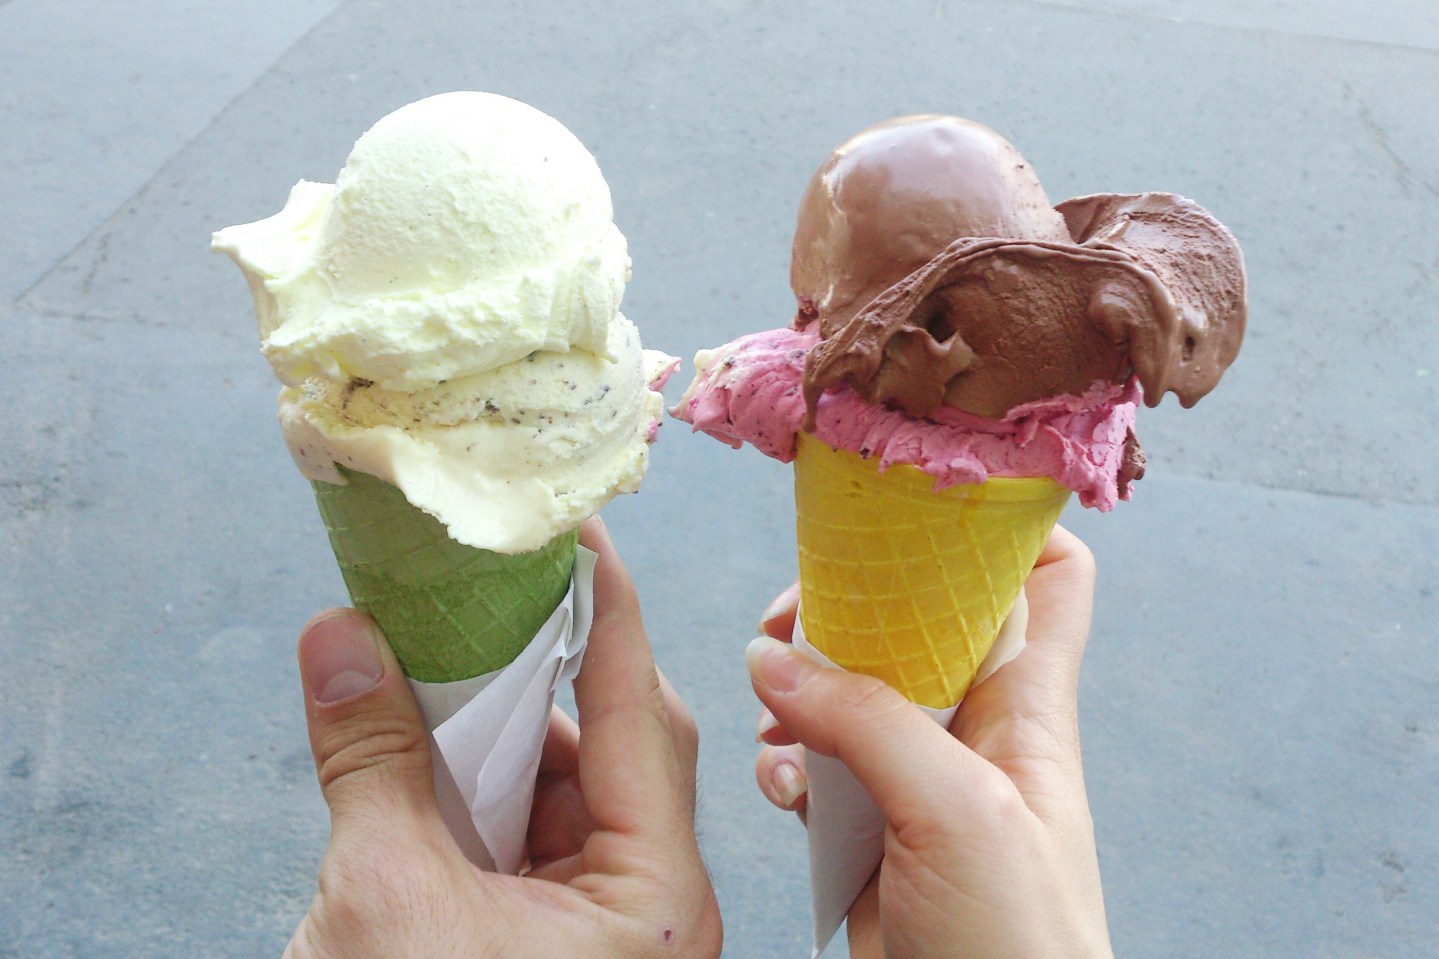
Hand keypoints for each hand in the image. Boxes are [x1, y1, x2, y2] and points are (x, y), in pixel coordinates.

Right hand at [285, 518, 721, 958]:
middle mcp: (651, 906)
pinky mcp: (556, 936)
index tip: (581, 532)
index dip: (607, 610)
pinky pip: (534, 830)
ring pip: (568, 784)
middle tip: (493, 588)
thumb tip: (339, 637)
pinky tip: (429, 740)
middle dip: (542, 667)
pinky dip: (483, 785)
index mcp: (656, 899)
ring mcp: (607, 923)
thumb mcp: (386, 892)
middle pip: (614, 742)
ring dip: (500, 728)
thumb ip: (370, 757)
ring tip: (438, 660)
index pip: (641, 714)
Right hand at [749, 525, 1112, 958]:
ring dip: (803, 691)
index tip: (917, 514)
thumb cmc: (1017, 943)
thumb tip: (772, 659)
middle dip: (851, 610)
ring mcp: (921, 782)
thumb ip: (866, 720)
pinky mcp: (872, 831)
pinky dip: (788, 763)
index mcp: (1025, 705)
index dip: (996, 530)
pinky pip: (820, 766)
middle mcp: (975, 731)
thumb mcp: (957, 810)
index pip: (1044, 575)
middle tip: (791, 623)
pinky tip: (780, 783)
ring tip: (776, 718)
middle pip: (918, 622)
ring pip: (855, 692)